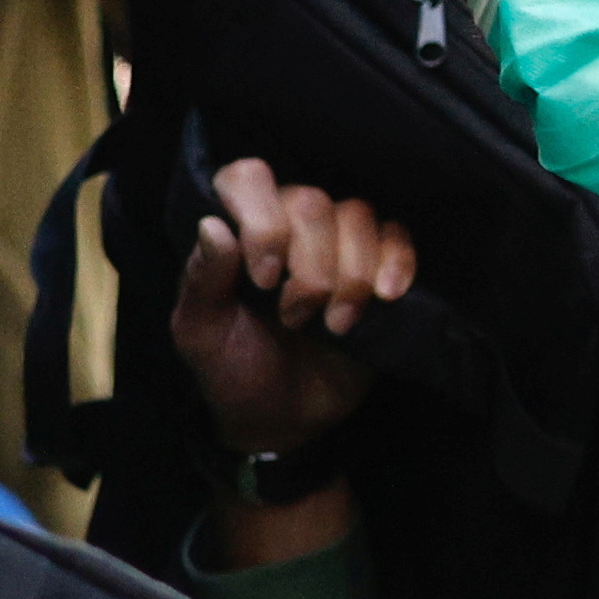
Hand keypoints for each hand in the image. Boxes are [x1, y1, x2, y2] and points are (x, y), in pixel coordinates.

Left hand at [170, 157, 398, 452]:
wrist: (283, 419)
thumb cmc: (232, 371)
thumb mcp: (200, 335)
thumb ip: (202, 280)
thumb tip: (212, 225)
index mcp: (237, 229)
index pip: (249, 178)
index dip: (263, 221)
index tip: (263, 279)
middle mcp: (287, 224)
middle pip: (312, 201)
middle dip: (308, 267)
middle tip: (292, 318)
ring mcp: (336, 243)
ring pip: (357, 215)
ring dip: (349, 276)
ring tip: (334, 325)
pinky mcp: (378, 266)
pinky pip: (398, 237)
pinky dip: (396, 262)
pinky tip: (385, 297)